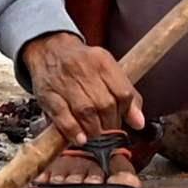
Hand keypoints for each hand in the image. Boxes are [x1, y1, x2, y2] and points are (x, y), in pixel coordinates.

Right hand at [19, 30, 143, 147]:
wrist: (49, 49)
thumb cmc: (83, 63)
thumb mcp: (107, 69)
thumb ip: (125, 93)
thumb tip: (139, 122)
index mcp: (102, 62)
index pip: (122, 92)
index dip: (126, 113)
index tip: (125, 123)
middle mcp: (84, 70)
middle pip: (105, 104)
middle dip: (110, 125)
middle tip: (110, 134)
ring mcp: (64, 82)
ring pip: (86, 111)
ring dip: (94, 130)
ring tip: (97, 137)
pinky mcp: (48, 94)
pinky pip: (62, 115)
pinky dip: (73, 130)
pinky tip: (80, 139)